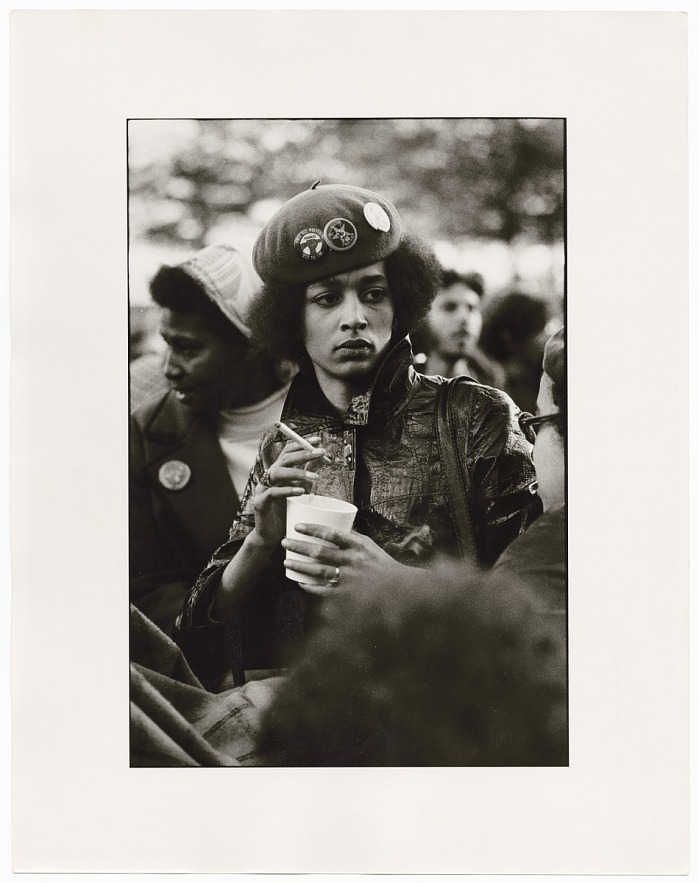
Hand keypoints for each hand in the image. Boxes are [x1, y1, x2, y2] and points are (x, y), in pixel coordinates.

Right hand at [253, 438, 326, 546]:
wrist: (271, 536)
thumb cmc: (286, 513)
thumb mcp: (300, 491)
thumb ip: (306, 476)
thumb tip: (321, 459)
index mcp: (278, 473)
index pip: (287, 452)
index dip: (301, 444)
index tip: (317, 440)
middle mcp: (269, 478)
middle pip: (284, 459)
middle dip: (303, 454)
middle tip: (321, 453)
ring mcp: (262, 489)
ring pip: (277, 473)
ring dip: (297, 472)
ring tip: (315, 477)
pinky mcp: (260, 503)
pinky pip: (272, 493)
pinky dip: (287, 490)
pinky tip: (301, 492)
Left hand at [282, 523, 414, 596]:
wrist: (398, 590)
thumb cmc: (382, 565)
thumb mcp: (369, 546)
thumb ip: (352, 538)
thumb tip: (335, 526)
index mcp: (358, 546)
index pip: (331, 533)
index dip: (312, 528)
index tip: (298, 526)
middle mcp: (352, 561)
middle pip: (320, 552)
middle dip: (299, 547)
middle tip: (284, 543)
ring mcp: (349, 579)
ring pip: (318, 571)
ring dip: (300, 566)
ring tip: (286, 561)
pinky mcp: (348, 594)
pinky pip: (324, 590)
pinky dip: (311, 587)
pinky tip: (300, 582)